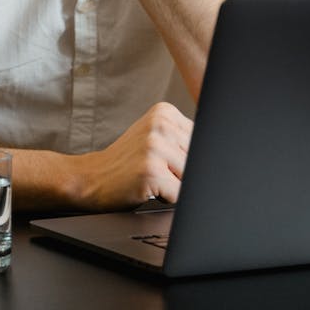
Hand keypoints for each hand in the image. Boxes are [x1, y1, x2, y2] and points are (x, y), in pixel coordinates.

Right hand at [71, 102, 192, 210]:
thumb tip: (219, 155)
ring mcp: (155, 146)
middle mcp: (161, 124)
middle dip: (184, 171)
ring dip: (175, 185)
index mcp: (165, 111)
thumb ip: (182, 138)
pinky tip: (149, 187)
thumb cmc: (126, 162)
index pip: (202, 139)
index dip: (190, 157)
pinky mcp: (151, 171)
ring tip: (153, 178)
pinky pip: (180, 194)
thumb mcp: (153, 136)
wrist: (91, 177)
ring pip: (191, 177)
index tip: (173, 161)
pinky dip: (168, 198)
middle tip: (158, 170)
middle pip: (198, 158)